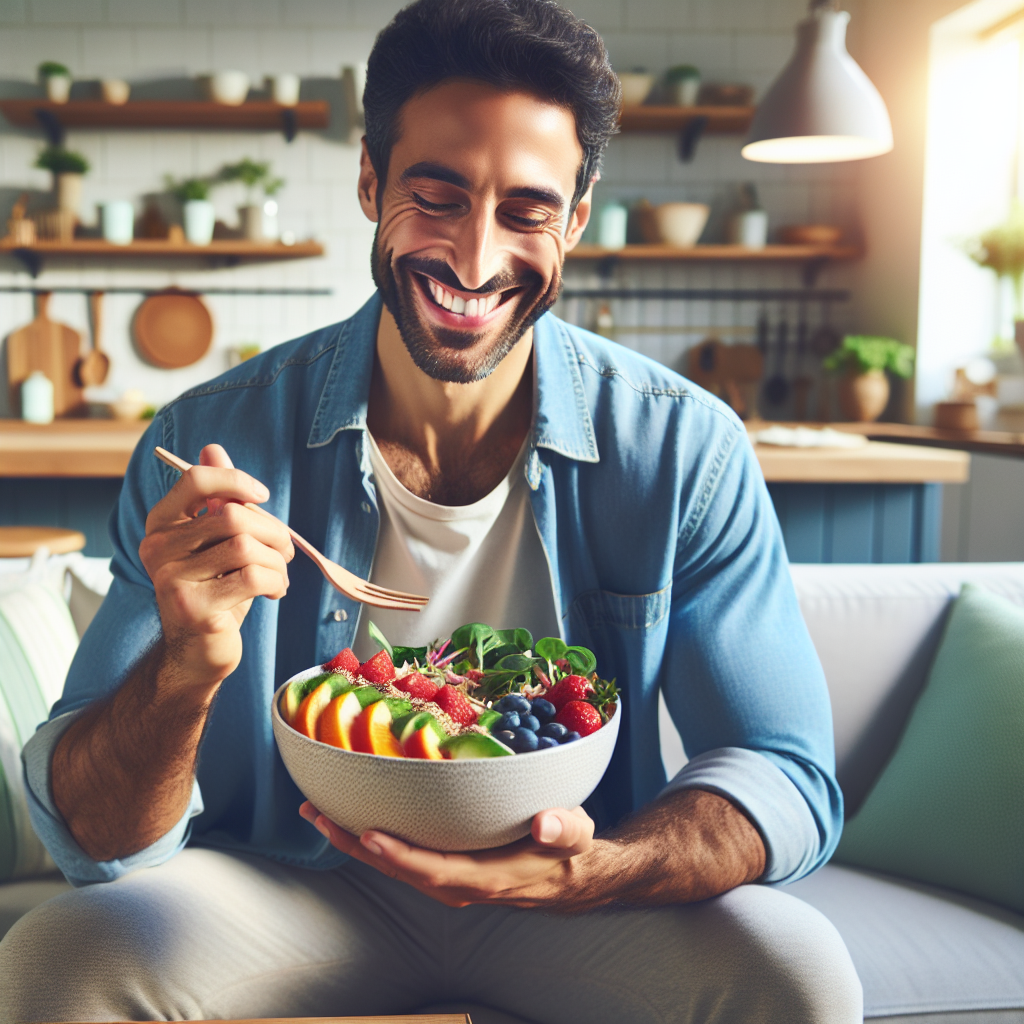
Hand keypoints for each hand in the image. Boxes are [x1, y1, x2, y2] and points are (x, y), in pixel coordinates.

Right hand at [139, 443, 294, 685]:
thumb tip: (213, 448)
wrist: (197, 653)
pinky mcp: (194, 608)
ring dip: (278, 562)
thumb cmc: (214, 590)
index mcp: (161, 524)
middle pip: (233, 517)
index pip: (196, 480)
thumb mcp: (216, 542)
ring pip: (247, 547)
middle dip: (273, 532)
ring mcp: (172, 580)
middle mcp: (158, 548)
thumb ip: (215, 498)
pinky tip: (274, 592)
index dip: (236, 481)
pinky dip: (276, 582)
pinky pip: (253, 577)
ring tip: (279, 576)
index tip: (262, 496)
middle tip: (286, 552)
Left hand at [300, 800, 594, 907]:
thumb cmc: (569, 850)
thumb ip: (564, 828)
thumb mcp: (576, 834)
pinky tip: (349, 818)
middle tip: (316, 815)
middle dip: (354, 844)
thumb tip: (545, 822)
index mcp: (485, 877)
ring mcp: (447, 880)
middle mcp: (457, 886)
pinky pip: (399, 858)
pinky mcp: (442, 869)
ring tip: (316, 814)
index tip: (368, 833)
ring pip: (391, 865)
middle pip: (397, 869)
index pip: (433, 869)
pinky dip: (370, 840)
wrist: (568, 877)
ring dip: (352, 841)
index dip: (399, 855)